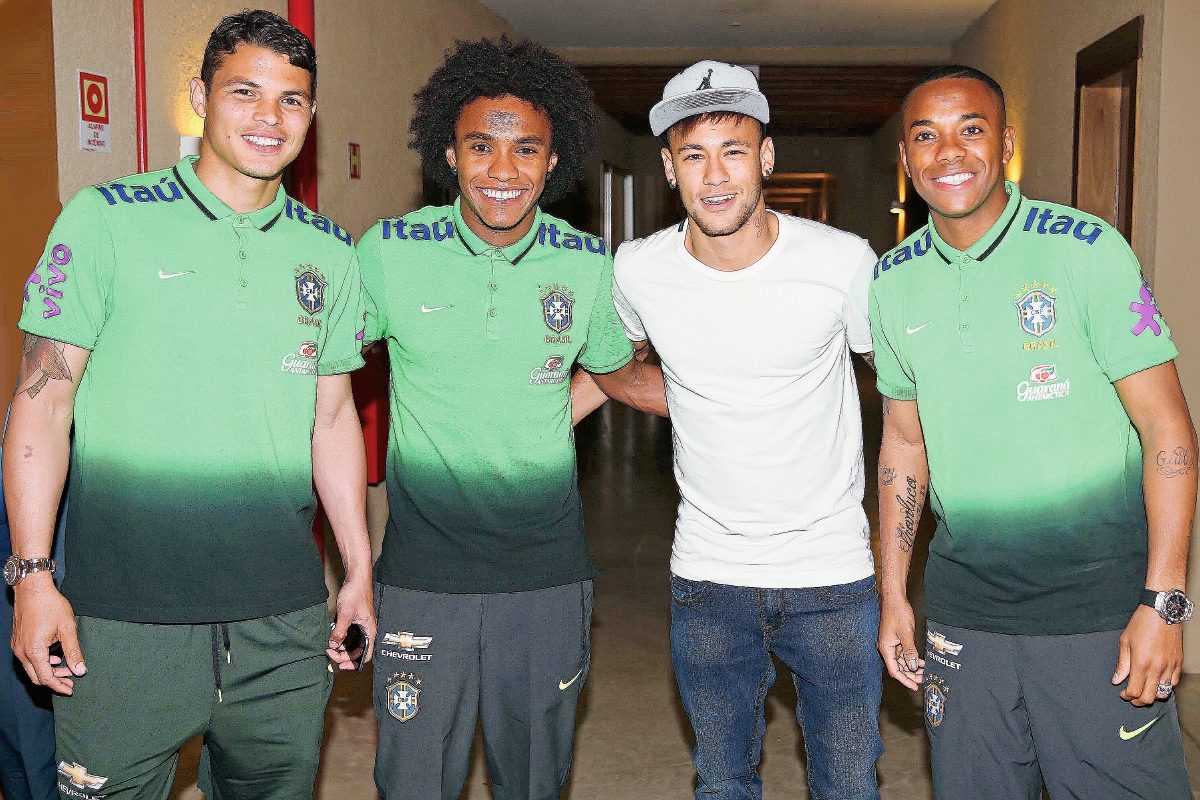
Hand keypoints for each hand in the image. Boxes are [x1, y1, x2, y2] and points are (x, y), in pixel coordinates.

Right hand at [11, 573, 85, 693]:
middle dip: (54, 682)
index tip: (71, 690)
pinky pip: (28, 659)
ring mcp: (17, 647)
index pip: (46, 678)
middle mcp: (21, 652)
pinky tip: (55, 659)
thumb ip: (74, 651)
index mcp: (34, 651)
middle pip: (36, 677)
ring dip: (49, 671)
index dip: (59, 686)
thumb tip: (80, 670)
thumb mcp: (68, 628)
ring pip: (32, 668)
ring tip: (67, 670)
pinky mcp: (17, 641)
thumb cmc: (50, 606)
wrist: (32, 589)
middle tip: (71, 682)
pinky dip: (42, 662)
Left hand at [327, 575, 375, 669]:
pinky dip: (340, 638)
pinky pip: (348, 635)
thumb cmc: (356, 593)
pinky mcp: (354, 621)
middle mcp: (366, 630)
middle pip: (357, 651)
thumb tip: (333, 645)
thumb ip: (340, 631)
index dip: (354, 663)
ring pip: (352, 643)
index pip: (366, 655)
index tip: (342, 666)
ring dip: (341, 647)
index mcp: (369, 630)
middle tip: (330, 653)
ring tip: (330, 647)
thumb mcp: (345, 614)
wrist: (356, 578)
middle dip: (344, 655)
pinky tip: (332, 637)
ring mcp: (360, 626)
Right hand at [879, 594, 923, 689]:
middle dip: (910, 675)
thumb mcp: (906, 633)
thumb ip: (909, 651)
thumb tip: (912, 666)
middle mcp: (886, 648)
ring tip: (924, 671)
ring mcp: (890, 644)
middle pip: (898, 667)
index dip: (905, 680)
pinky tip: (920, 661)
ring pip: (901, 661)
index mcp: (885, 648)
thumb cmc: (898, 612)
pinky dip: (911, 658)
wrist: (894, 599)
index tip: (914, 686)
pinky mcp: (895, 639)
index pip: (894, 670)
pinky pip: (903, 653)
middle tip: (923, 679)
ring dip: (911, 667)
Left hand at [1113, 605, 1181, 705]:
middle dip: (1139, 701)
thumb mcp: (1125, 642)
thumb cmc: (1141, 624)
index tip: (1123, 693)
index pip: (1134, 691)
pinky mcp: (1179, 663)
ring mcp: (1170, 667)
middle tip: (1132, 697)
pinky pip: (1174, 682)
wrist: (1161, 611)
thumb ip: (1122, 664)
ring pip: (1164, 693)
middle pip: (1149, 697)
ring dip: (1153, 695)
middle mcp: (1157, 668)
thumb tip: (1116, 680)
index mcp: (1141, 664)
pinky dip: (1165, 686)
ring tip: (1145, 689)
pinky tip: (1157, 681)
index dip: (1127, 696)